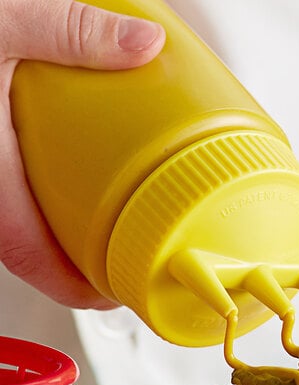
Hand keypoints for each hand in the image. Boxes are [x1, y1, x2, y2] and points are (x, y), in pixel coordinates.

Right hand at [0, 0, 164, 308]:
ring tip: (99, 236)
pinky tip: (55, 190)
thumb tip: (142, 44)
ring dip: (55, 242)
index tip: (116, 294)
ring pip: (11, 232)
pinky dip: (33, 212)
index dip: (80, 288)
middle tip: (121, 265)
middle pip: (29, 254)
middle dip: (76, 268)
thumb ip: (69, 32)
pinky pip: (1, 207)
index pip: (35, 260)